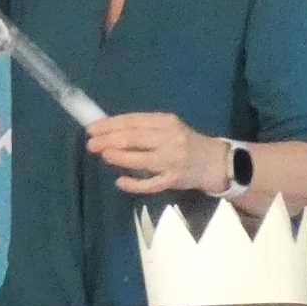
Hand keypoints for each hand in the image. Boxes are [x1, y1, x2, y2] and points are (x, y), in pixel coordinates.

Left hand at [85, 111, 220, 196]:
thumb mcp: (169, 128)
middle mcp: (170, 139)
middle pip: (134, 138)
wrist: (215, 162)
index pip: (133, 121)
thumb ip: (144, 129)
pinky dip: (134, 184)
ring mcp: (172, 160)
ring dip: (118, 157)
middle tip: (91, 143)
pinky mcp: (174, 180)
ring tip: (103, 155)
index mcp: (167, 122)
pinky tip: (120, 182)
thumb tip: (110, 131)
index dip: (110, 124)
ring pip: (140, 159)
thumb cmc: (185, 143)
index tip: (92, 129)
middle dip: (109, 140)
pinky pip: (150, 184)